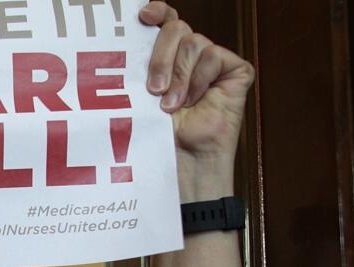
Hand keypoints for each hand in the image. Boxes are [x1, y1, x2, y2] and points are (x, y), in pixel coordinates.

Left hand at [141, 2, 253, 192]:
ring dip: (179, 76)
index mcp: (163, 58)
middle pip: (176, 28)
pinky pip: (216, 56)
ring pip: (195, 42)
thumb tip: (118, 41)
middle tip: (153, 90)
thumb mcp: (136, 96)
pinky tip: (195, 101)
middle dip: (160, 57)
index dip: (157, 12)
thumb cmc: (155, 137)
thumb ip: (136, 67)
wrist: (179, 164)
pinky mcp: (234, 72)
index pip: (163, 21)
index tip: (143, 16)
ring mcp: (212, 63)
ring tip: (172, 106)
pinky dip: (201, 79)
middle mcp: (188, 57)